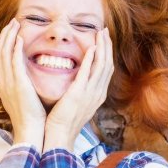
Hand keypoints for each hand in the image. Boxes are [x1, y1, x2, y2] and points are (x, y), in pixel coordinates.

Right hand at [0, 18, 45, 150]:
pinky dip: (15, 48)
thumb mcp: (20, 97)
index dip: (2, 42)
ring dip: (9, 36)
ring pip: (3, 53)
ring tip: (16, 24)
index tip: (10, 32)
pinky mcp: (18, 84)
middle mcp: (1, 81)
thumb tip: (23, 75)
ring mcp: (8, 82)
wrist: (29, 130)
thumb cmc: (29, 116)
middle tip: (12, 22)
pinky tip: (20, 38)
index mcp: (1, 84)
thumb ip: (19, 84)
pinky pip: (13, 61)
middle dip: (4, 35)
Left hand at [43, 28, 113, 151]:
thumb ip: (79, 89)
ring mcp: (91, 94)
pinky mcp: (79, 94)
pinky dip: (92, 59)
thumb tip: (77, 80)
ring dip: (102, 48)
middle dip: (107, 46)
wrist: (59, 136)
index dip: (106, 53)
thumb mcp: (76, 103)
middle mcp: (98, 93)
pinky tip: (92, 48)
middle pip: (108, 64)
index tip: (103, 39)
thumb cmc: (64, 121)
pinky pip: (88, 73)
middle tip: (104, 31)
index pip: (106, 69)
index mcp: (97, 94)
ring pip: (102, 66)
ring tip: (101, 33)